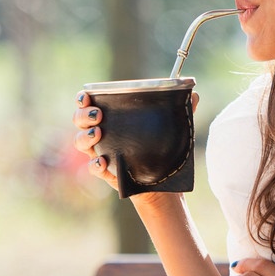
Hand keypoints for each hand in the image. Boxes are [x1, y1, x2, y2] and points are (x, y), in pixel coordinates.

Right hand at [72, 90, 200, 192]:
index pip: (90, 103)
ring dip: (85, 136)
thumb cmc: (163, 149)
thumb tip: (195, 94)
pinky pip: (93, 167)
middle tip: (98, 115)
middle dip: (83, 115)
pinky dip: (95, 164)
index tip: (87, 95)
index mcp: (114, 118)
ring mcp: (102, 152)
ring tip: (99, 133)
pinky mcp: (106, 171)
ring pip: (80, 142)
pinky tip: (103, 161)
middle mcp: (102, 133)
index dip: (84, 98)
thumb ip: (182, 110)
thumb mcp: (172, 128)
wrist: (164, 181)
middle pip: (79, 120)